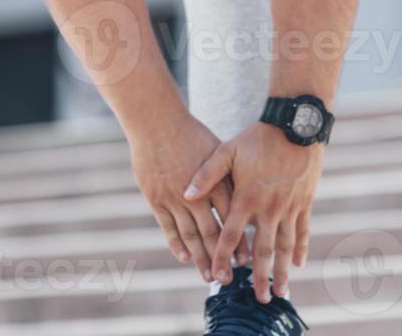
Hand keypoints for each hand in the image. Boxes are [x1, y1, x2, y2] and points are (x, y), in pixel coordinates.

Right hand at [126, 113, 237, 282]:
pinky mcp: (156, 199)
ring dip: (200, 258)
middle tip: (229, 278)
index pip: (231, 218)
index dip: (238, 240)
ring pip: (190, 235)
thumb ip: (228, 177)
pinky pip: (168, 228)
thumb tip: (244, 195)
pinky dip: (176, 244)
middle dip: (221, 258)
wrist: (156, 122)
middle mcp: (197, 194)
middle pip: (212, 232)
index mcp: (216, 181)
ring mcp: (174, 198)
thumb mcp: (217, 151)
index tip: (246, 259)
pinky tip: (184, 257)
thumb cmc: (190, 133)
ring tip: (208, 275)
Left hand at [183, 121, 323, 302]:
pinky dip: (300, 248)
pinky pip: (302, 230)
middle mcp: (268, 208)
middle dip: (259, 277)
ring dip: (282, 271)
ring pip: (284, 246)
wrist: (295, 125)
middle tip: (260, 299)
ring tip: (281, 291)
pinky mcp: (304, 202)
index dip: (222, 257)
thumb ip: (207, 174)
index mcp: (247, 198)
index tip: (218, 277)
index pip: (231, 235)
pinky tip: (298, 264)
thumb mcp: (228, 150)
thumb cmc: (259, 137)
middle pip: (262, 250)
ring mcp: (289, 207)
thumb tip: (186, 194)